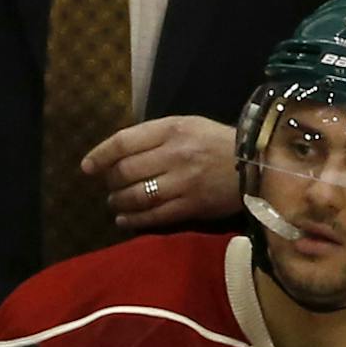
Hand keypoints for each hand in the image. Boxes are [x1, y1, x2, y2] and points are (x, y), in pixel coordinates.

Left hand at [81, 116, 242, 229]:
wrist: (258, 163)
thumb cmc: (217, 142)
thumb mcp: (187, 126)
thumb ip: (153, 137)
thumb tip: (116, 154)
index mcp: (173, 129)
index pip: (123, 142)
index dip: (100, 155)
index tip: (87, 167)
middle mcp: (176, 155)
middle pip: (125, 172)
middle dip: (110, 181)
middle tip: (110, 185)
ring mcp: (183, 182)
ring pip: (135, 196)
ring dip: (117, 201)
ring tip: (115, 202)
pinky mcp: (191, 206)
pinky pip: (153, 216)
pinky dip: (132, 220)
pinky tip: (124, 219)